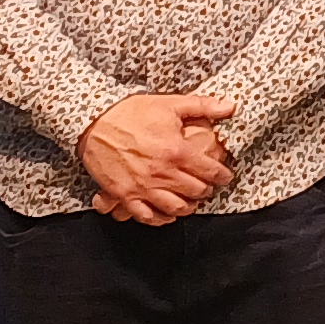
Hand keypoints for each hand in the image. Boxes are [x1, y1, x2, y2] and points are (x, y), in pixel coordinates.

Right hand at [82, 93, 236, 222]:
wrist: (93, 122)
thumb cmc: (131, 112)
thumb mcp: (170, 104)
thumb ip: (203, 106)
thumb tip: (230, 107)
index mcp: (177, 152)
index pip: (210, 171)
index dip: (222, 176)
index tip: (225, 176)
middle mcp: (163, 173)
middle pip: (196, 191)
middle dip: (207, 190)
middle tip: (208, 187)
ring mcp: (143, 187)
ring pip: (175, 208)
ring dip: (188, 207)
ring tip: (191, 201)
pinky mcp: (124, 195)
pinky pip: (146, 216)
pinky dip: (160, 219)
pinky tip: (167, 215)